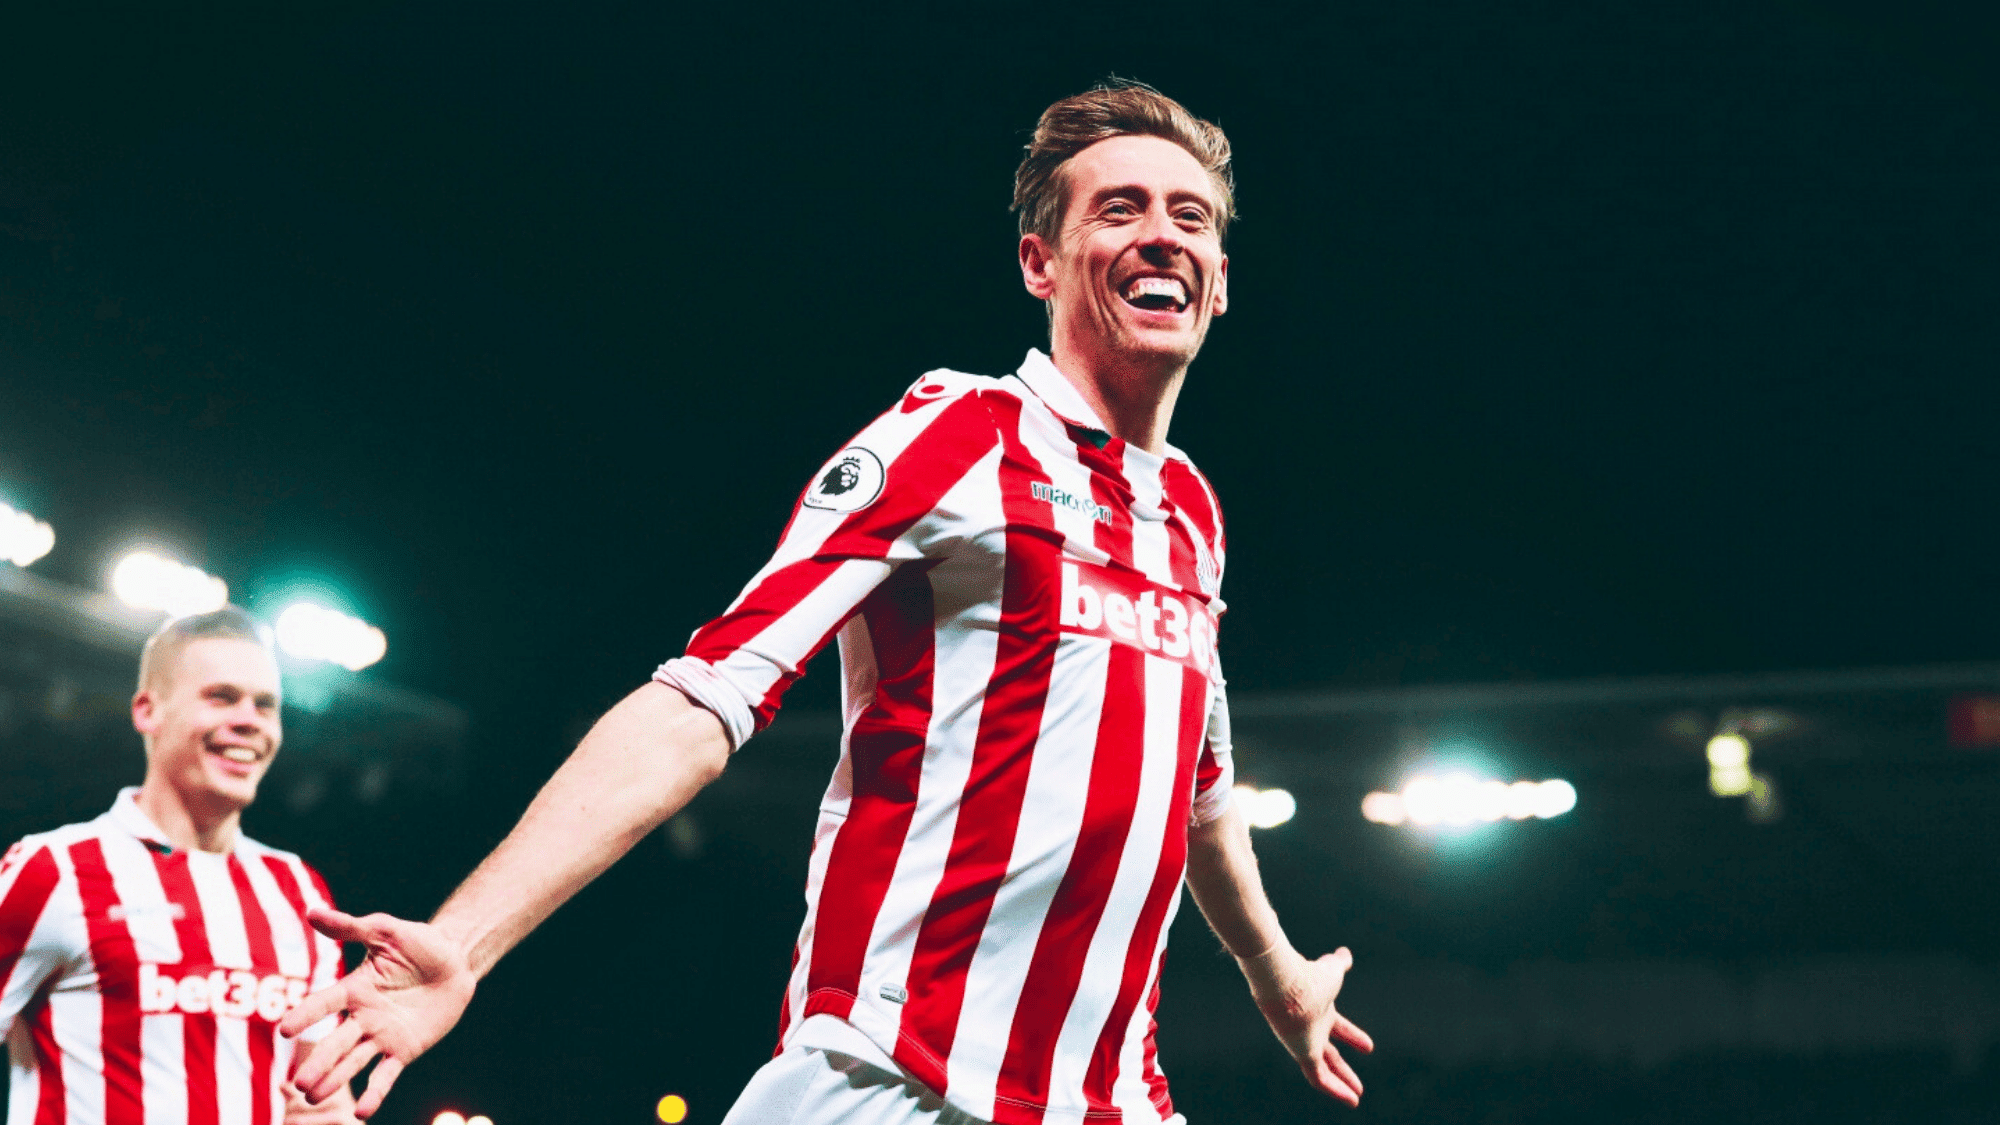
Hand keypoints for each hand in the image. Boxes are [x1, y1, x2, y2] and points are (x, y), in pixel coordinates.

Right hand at [279, 907, 477, 1118]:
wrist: (456, 960)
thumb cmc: (419, 942)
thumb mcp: (387, 931)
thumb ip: (351, 927)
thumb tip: (310, 911)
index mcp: (354, 989)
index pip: (324, 1004)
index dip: (306, 1016)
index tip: (284, 1031)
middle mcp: (363, 1016)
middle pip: (335, 1042)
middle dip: (318, 1063)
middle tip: (298, 1085)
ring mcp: (382, 1035)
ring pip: (353, 1062)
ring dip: (335, 1080)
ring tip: (315, 1097)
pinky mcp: (404, 1049)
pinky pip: (386, 1074)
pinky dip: (375, 1093)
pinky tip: (363, 1113)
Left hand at [1239, 945, 1374, 1106]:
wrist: (1286, 981)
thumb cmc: (1309, 975)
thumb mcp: (1332, 969)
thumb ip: (1339, 962)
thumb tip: (1346, 953)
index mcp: (1320, 1010)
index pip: (1338, 1027)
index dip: (1353, 1036)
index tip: (1369, 1047)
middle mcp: (1311, 1028)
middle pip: (1330, 1053)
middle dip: (1344, 1068)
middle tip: (1358, 1084)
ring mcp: (1305, 1042)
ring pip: (1323, 1070)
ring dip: (1341, 1083)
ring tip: (1355, 1097)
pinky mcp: (1302, 1053)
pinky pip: (1318, 1078)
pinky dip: (1335, 1090)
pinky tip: (1350, 1099)